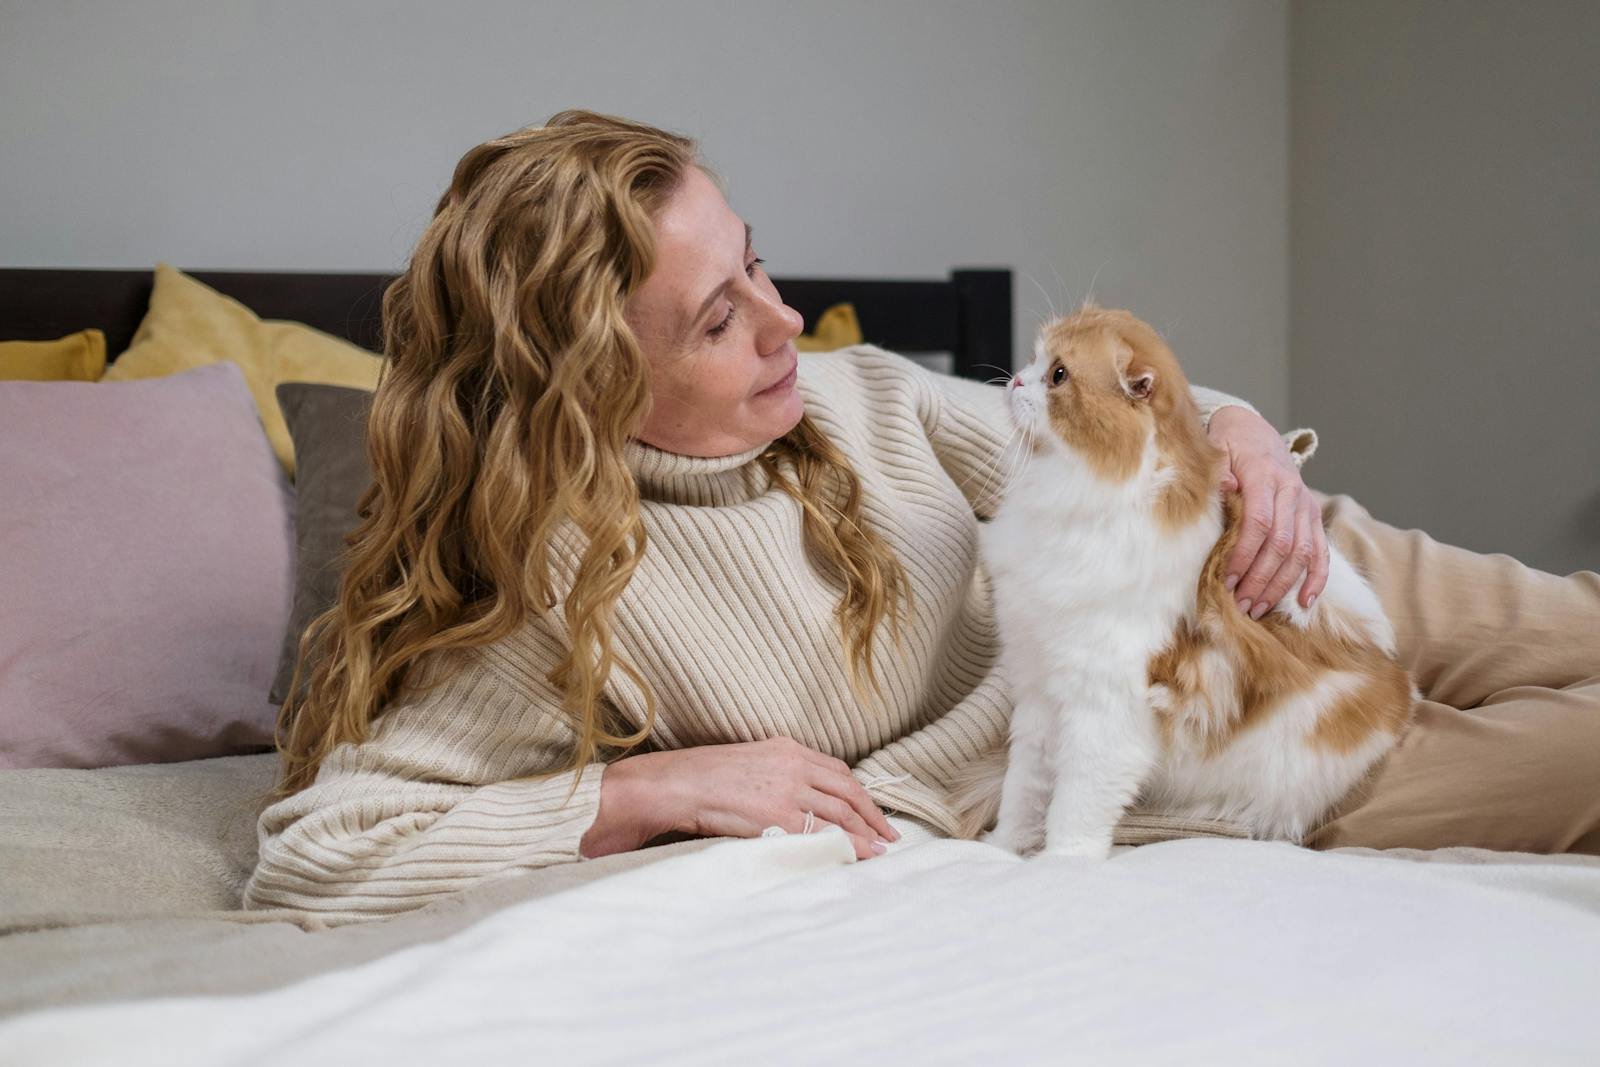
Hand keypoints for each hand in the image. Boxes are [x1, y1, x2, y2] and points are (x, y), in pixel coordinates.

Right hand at [586, 737, 899, 860]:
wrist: (675, 784)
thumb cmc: (703, 777)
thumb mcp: (748, 763)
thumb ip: (777, 774)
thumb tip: (799, 798)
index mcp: (787, 749)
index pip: (838, 772)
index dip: (861, 795)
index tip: (873, 812)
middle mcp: (793, 764)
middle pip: (848, 791)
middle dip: (873, 815)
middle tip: (889, 835)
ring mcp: (787, 790)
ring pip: (840, 812)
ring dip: (864, 833)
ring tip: (879, 850)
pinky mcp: (777, 815)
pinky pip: (820, 832)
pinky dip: (843, 844)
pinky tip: (856, 855)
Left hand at [1206, 406, 1327, 615]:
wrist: (1254, 432)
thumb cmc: (1228, 447)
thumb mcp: (1216, 450)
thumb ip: (1218, 470)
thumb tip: (1225, 486)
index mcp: (1265, 475)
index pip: (1259, 523)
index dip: (1244, 555)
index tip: (1226, 579)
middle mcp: (1291, 492)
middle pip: (1281, 544)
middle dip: (1260, 579)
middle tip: (1239, 604)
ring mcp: (1306, 505)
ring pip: (1302, 552)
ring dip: (1281, 585)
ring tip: (1258, 608)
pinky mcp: (1313, 516)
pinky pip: (1321, 551)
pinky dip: (1316, 578)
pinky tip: (1305, 602)